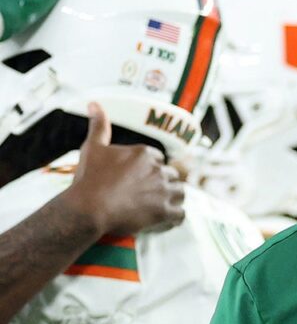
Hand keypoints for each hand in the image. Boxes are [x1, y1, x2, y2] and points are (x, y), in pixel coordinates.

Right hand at [62, 102, 184, 235]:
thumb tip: (94, 103)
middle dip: (163, 183)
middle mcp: (158, 170)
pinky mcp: (164, 211)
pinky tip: (167, 220)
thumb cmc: (89, 179)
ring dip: (173, 198)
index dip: (150, 169)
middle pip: (171, 175)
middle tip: (149, 194)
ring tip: (160, 205)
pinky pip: (181, 214)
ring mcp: (163, 191)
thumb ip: (98, 126)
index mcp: (145, 154)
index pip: (158, 159)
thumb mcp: (92, 148)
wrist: (87, 208)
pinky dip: (175, 217)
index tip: (139, 178)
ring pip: (180, 192)